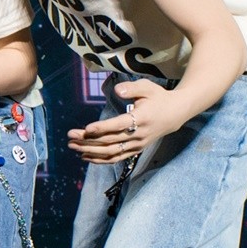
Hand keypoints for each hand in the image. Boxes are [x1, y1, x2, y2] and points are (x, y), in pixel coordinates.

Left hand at [67, 80, 185, 162]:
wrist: (176, 114)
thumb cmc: (158, 97)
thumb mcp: (147, 87)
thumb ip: (131, 88)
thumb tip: (117, 90)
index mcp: (142, 118)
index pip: (119, 125)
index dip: (102, 128)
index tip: (86, 129)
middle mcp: (139, 135)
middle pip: (111, 141)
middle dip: (88, 140)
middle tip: (70, 136)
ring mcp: (137, 145)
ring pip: (111, 152)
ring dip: (90, 151)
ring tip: (72, 147)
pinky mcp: (136, 150)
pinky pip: (116, 158)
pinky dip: (100, 160)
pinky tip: (85, 157)